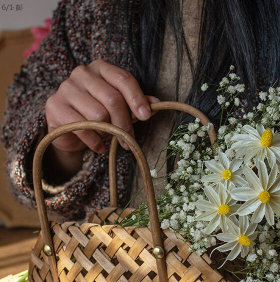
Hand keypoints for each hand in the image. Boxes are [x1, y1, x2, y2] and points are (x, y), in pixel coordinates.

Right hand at [44, 59, 158, 178]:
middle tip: (129, 140)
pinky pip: (83, 128)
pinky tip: (98, 145)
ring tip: (108, 138)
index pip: (123, 79)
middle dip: (124, 123)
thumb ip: (136, 104)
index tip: (146, 116)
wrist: (69, 131)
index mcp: (101, 68)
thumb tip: (155, 104)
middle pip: (112, 99)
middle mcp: (82, 73)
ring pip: (98, 114)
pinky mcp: (55, 106)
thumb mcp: (120, 109)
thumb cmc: (99, 116)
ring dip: (107, 133)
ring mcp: (66, 88)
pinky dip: (95, 141)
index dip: (137, 98)